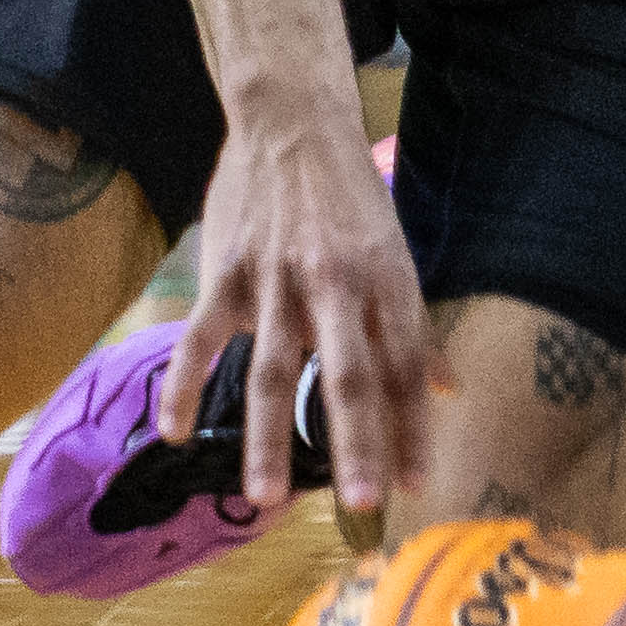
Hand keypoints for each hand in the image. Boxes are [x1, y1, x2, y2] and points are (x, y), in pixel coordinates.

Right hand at [174, 117, 433, 529]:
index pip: (403, 366)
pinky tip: (176, 433)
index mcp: (386, 282)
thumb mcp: (397, 254)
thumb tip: (449, 392)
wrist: (291, 123)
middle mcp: (335, 286)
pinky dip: (183, 387)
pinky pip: (199, 340)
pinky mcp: (225, 273)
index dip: (411, 427)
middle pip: (347, 376)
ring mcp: (275, 281)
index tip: (413, 483)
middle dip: (356, 443)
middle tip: (361, 502)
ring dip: (267, 438)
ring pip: (270, 372)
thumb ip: (416, 330)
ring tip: (266, 497)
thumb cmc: (351, 197)